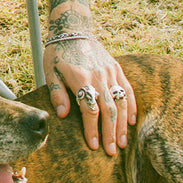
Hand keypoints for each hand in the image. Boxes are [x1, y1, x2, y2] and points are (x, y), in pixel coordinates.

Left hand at [43, 34, 135, 154]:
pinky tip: (131, 122)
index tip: (94, 146)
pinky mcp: (118, 69)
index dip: (92, 129)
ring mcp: (111, 72)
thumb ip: (57, 93)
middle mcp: (99, 76)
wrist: (73, 30)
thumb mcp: (51, 72)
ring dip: (123, 125)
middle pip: (109, 110)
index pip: (90, 109)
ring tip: (123, 144)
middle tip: (112, 152)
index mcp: (81, 78)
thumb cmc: (58, 54)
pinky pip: (129, 90)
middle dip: (111, 133)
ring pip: (121, 102)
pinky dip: (131, 107)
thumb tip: (63, 115)